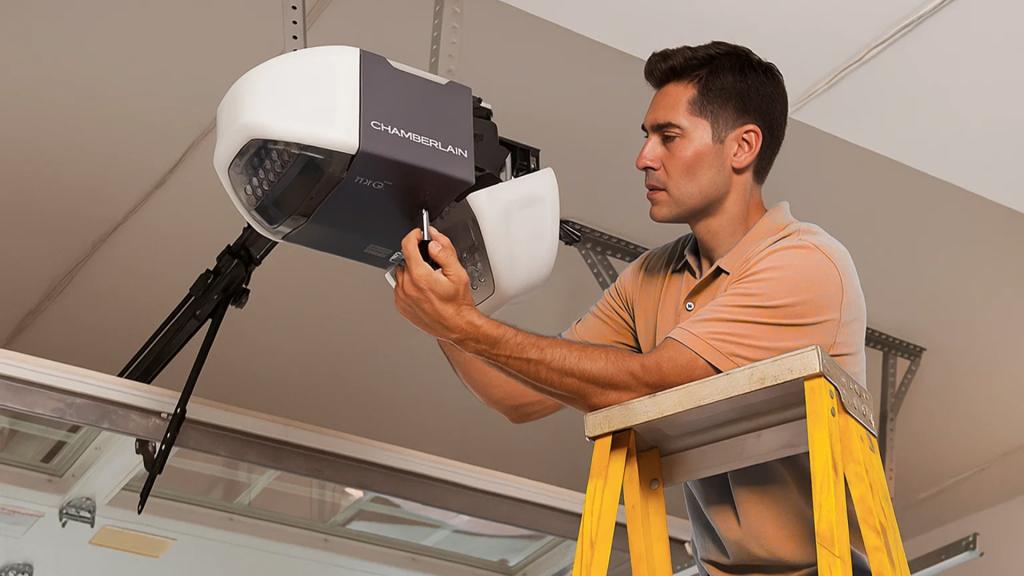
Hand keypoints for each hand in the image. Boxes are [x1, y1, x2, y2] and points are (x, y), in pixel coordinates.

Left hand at [393, 225, 479, 342]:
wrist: (457, 326)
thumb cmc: (458, 304)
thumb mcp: (458, 273)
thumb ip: (445, 251)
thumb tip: (434, 239)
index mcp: (420, 276)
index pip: (407, 245)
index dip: (414, 235)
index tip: (419, 234)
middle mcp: (407, 287)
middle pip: (405, 259)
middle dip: (417, 257)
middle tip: (432, 265)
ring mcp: (402, 297)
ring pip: (401, 273)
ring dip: (412, 271)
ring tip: (428, 280)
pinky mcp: (400, 306)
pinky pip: (399, 287)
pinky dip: (408, 285)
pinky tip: (423, 290)